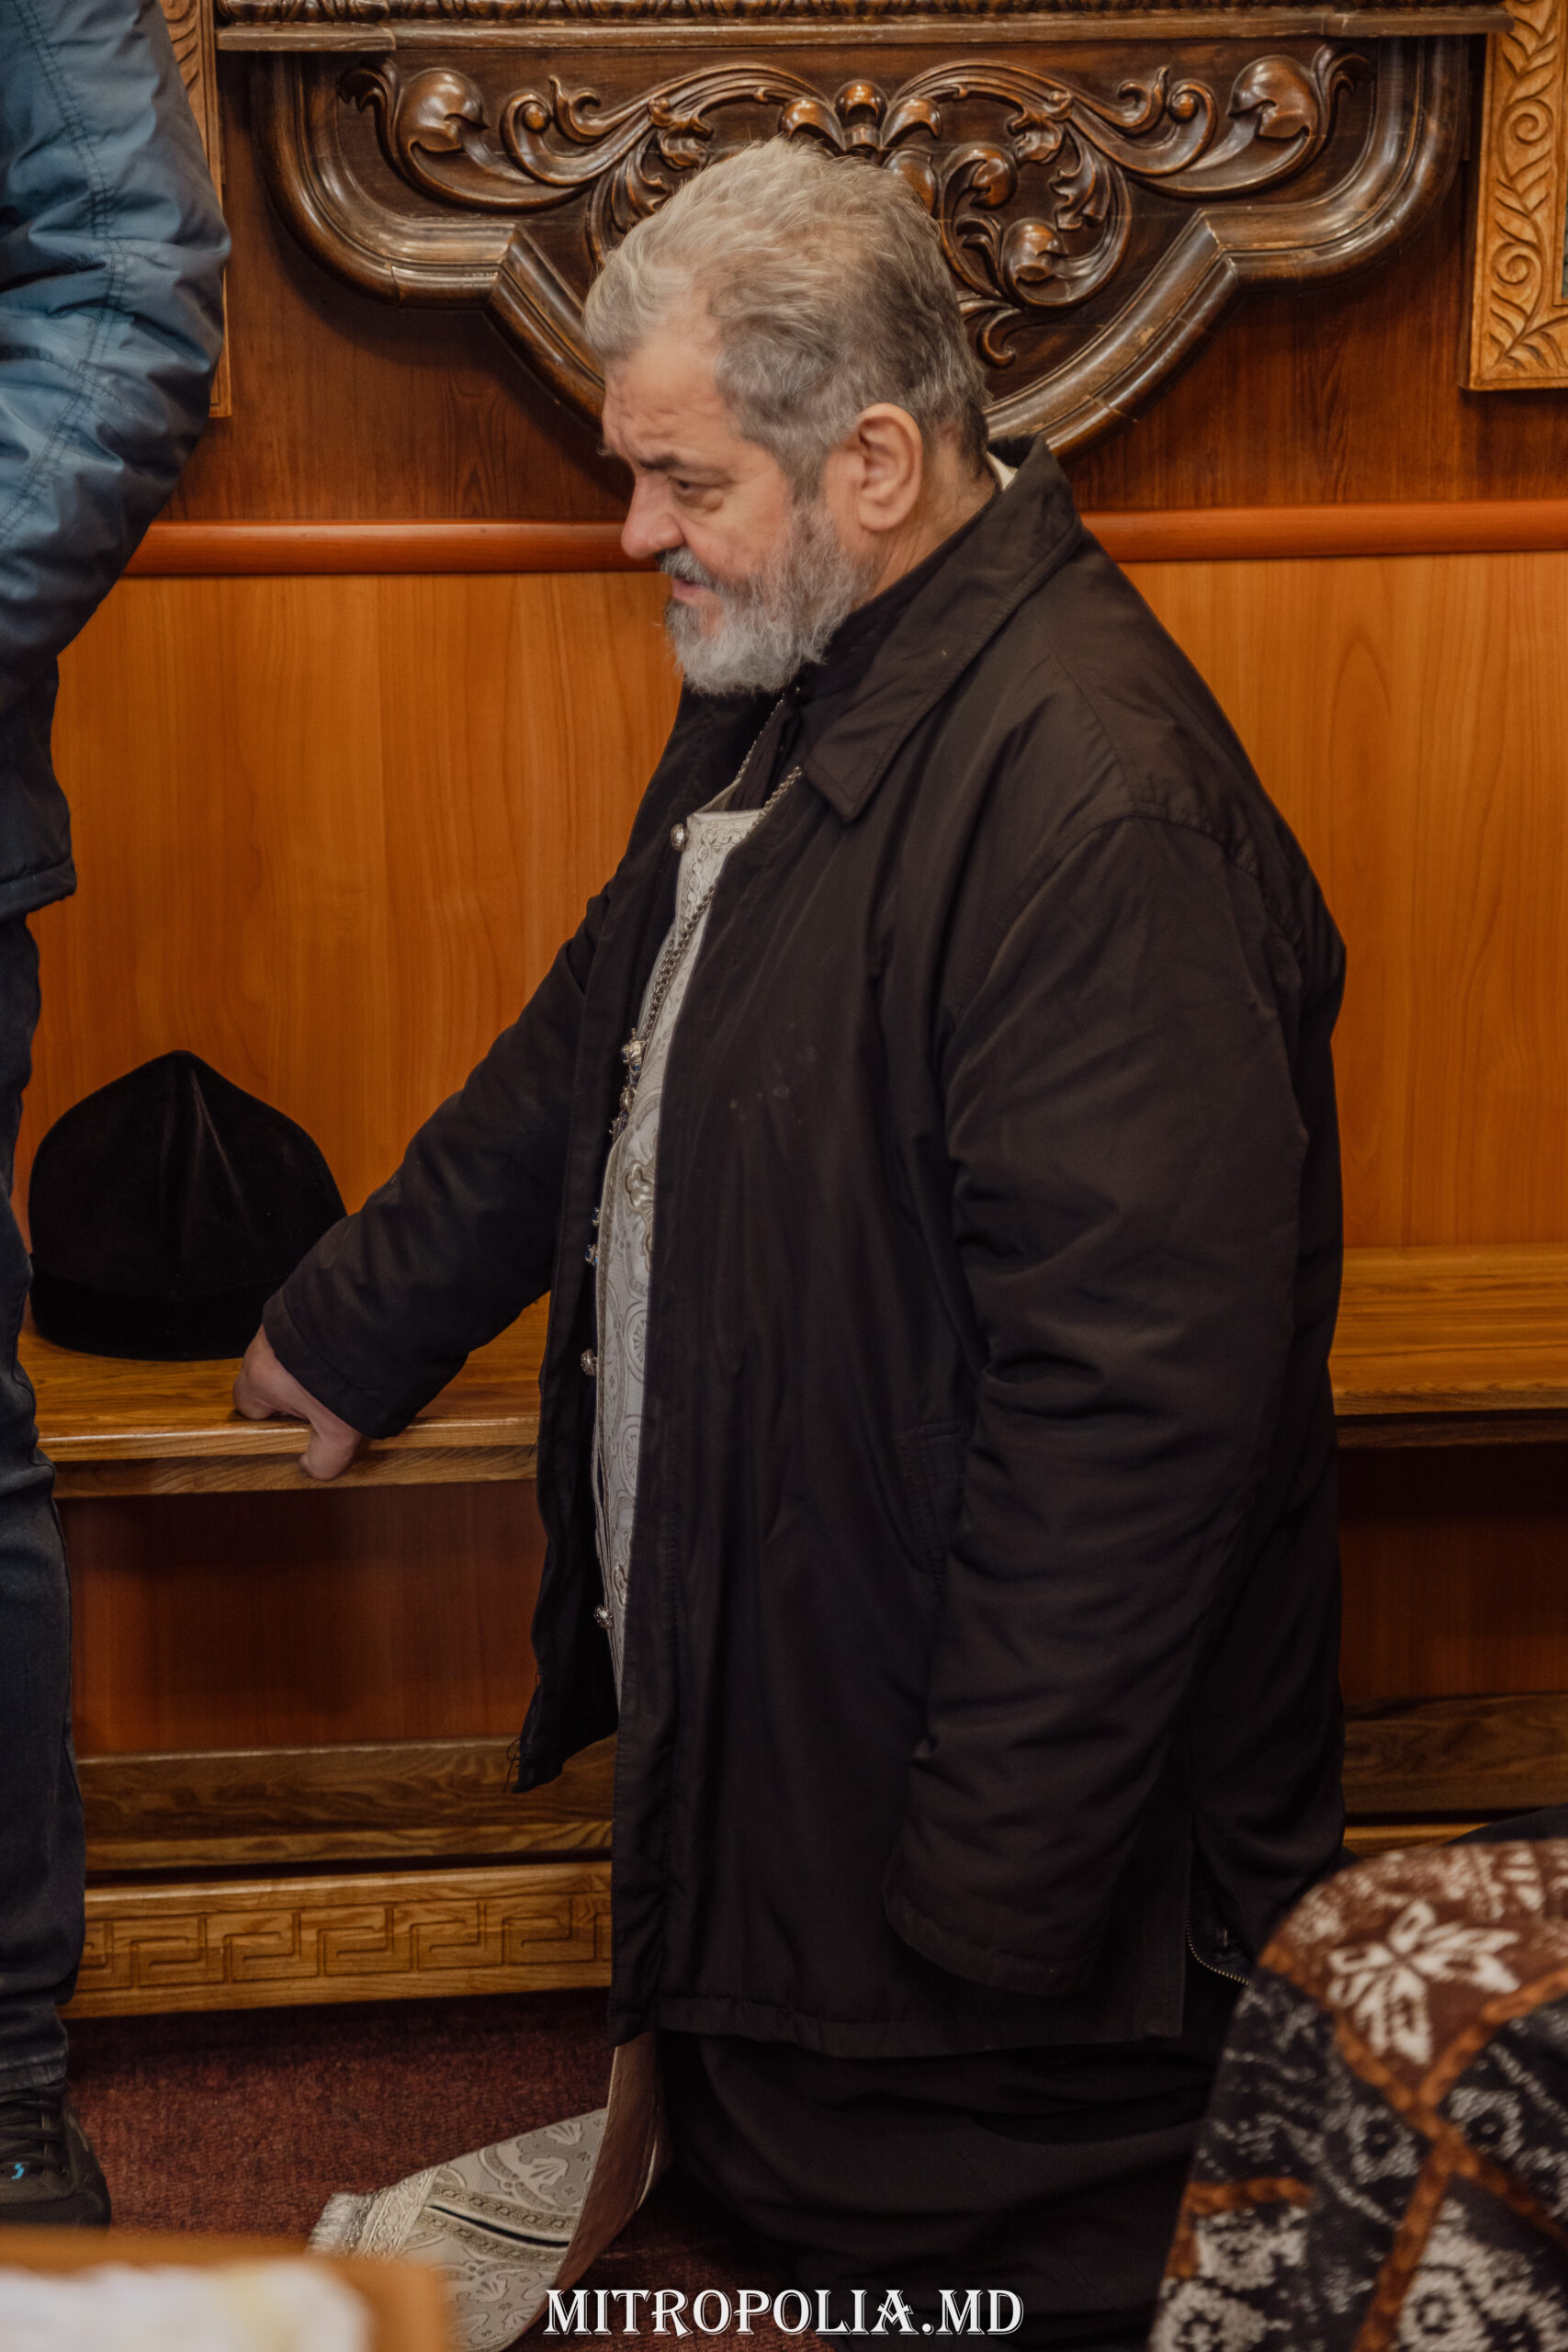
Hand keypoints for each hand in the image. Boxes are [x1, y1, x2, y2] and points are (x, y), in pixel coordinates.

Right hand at [233, 1327, 367, 1480]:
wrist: (372, 1320)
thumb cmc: (344, 1374)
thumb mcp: (338, 1433)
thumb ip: (323, 1459)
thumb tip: (314, 1470)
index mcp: (259, 1377)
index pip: (248, 1406)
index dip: (272, 1421)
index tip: (297, 1426)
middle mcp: (264, 1346)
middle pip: (271, 1379)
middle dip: (298, 1392)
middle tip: (327, 1403)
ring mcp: (284, 1320)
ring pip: (292, 1354)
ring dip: (315, 1367)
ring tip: (345, 1378)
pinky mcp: (310, 1305)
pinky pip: (311, 1331)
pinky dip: (328, 1344)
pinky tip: (351, 1355)